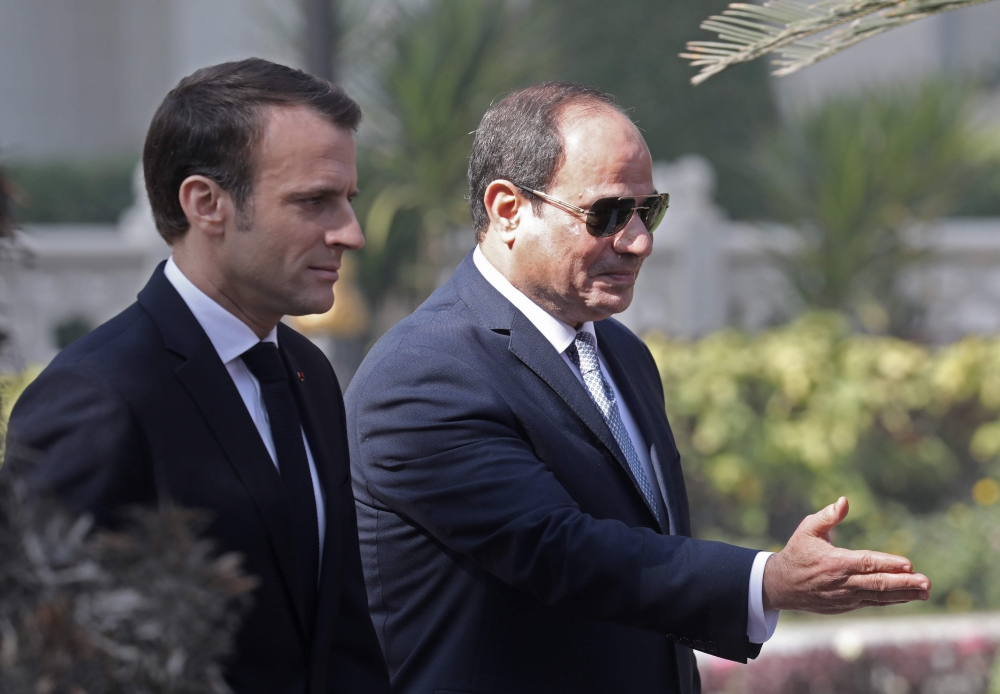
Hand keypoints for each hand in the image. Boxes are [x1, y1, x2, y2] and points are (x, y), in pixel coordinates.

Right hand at [762, 497, 930, 613]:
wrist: (781, 585)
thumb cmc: (797, 552)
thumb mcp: (807, 529)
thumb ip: (827, 516)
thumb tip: (844, 500)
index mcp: (834, 562)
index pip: (867, 563)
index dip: (888, 564)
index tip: (909, 564)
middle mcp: (842, 582)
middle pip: (878, 584)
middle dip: (905, 584)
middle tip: (927, 583)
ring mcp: (845, 597)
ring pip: (879, 597)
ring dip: (904, 595)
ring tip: (925, 592)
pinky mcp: (846, 605)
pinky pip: (872, 603)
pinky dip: (890, 600)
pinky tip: (906, 597)